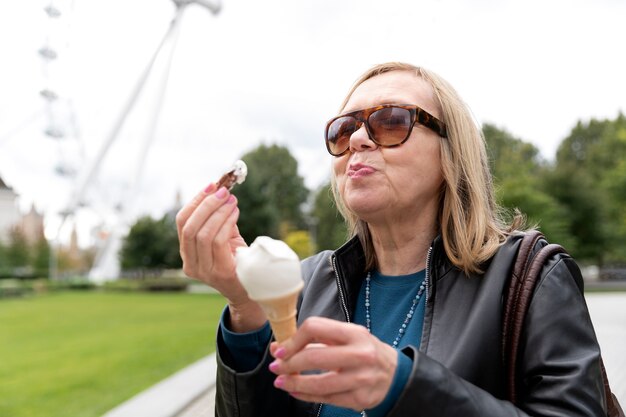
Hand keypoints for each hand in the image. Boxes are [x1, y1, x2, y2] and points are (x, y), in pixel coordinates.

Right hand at [176, 183, 264, 330]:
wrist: (250, 288)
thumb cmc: (236, 260)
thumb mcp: (224, 237)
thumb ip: (218, 218)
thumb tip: (221, 189)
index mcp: (186, 253)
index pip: (182, 223)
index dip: (195, 202)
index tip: (211, 186)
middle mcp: (190, 264)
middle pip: (190, 227)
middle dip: (207, 205)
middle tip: (224, 191)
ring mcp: (203, 271)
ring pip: (203, 234)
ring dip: (218, 212)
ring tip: (232, 201)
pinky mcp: (219, 273)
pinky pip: (218, 242)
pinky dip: (226, 223)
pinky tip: (235, 213)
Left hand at [268, 317, 396, 410]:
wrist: (395, 374)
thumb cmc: (364, 351)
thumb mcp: (347, 336)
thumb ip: (316, 340)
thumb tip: (279, 348)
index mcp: (354, 333)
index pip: (314, 328)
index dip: (293, 339)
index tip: (282, 349)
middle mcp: (360, 354)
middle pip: (313, 357)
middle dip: (289, 364)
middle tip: (276, 367)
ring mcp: (360, 379)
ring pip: (318, 383)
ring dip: (293, 382)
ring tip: (280, 381)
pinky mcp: (359, 399)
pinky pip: (325, 399)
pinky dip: (305, 395)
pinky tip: (295, 390)